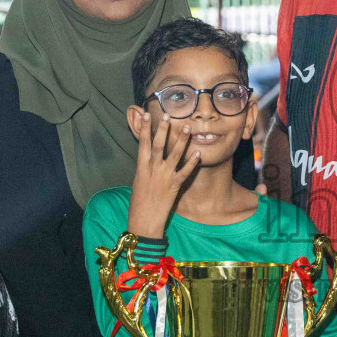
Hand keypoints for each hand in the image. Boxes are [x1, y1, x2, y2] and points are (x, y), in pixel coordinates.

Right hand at [128, 111, 200, 238]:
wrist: (143, 221)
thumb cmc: (138, 204)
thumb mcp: (138, 182)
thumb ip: (144, 169)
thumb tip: (147, 159)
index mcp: (141, 168)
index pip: (142, 143)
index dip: (144, 128)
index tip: (146, 115)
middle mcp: (152, 169)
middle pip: (158, 145)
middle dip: (163, 129)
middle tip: (168, 115)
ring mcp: (164, 177)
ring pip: (174, 155)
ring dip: (181, 140)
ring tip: (188, 127)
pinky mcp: (174, 186)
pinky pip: (185, 172)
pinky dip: (192, 162)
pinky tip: (198, 153)